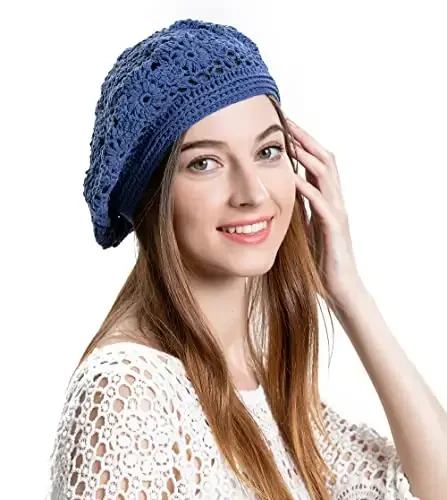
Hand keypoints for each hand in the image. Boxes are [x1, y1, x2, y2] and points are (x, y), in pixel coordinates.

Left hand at [286, 118, 363, 303]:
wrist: (341, 288)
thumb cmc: (322, 260)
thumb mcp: (307, 228)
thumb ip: (302, 209)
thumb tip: (287, 193)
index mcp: (328, 201)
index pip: (318, 164)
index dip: (303, 145)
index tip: (285, 128)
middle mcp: (335, 201)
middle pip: (324, 160)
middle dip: (306, 139)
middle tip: (287, 121)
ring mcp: (337, 213)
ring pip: (326, 175)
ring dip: (307, 155)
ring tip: (289, 139)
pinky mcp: (333, 228)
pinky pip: (319, 203)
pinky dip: (305, 187)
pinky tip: (289, 177)